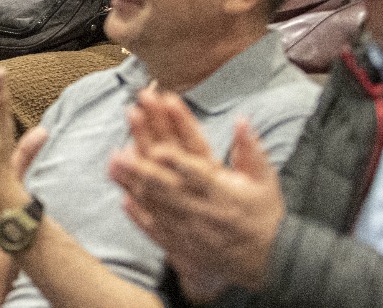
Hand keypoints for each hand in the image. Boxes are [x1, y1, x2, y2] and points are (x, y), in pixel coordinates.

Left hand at [108, 88, 283, 298]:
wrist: (268, 261)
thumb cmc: (264, 215)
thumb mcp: (265, 180)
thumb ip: (251, 150)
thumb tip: (241, 120)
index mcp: (224, 193)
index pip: (198, 174)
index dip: (178, 163)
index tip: (159, 149)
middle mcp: (204, 211)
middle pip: (169, 189)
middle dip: (142, 170)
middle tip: (120, 152)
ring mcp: (190, 229)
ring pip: (157, 206)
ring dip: (133, 185)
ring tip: (113, 164)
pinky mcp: (182, 244)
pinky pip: (156, 229)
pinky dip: (138, 215)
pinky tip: (123, 198)